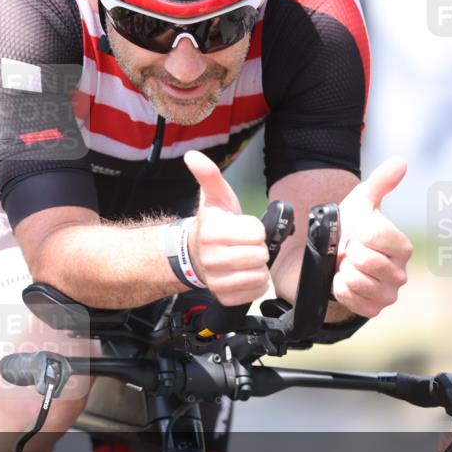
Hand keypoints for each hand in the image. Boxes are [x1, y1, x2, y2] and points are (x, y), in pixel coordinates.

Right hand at [183, 150, 269, 305]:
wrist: (196, 253)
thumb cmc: (214, 225)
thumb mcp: (216, 197)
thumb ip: (209, 175)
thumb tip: (192, 155)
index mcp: (211, 232)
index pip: (257, 233)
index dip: (254, 229)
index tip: (241, 228)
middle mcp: (211, 258)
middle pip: (259, 255)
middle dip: (257, 248)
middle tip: (243, 245)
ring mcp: (216, 280)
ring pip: (259, 276)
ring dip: (257, 267)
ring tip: (244, 260)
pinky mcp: (223, 296)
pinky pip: (254, 292)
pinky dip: (254, 284)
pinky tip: (243, 274)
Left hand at [334, 158, 412, 317]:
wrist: (327, 259)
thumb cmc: (347, 230)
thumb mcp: (359, 203)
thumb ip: (380, 183)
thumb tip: (399, 162)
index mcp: (401, 246)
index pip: (375, 236)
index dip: (357, 233)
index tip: (355, 234)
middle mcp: (400, 272)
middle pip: (365, 260)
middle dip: (348, 253)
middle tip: (348, 253)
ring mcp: (388, 293)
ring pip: (357, 281)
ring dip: (342, 271)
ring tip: (345, 266)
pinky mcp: (373, 309)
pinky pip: (352, 300)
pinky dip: (339, 289)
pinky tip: (340, 281)